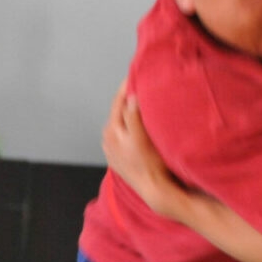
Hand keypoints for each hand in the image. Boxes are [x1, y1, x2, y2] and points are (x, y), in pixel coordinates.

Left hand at [102, 81, 182, 217]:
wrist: (153, 189)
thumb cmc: (150, 164)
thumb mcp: (141, 138)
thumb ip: (133, 116)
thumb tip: (130, 95)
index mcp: (112, 130)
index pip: (118, 100)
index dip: (127, 85)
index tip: (138, 72)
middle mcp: (108, 137)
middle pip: (119, 110)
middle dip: (129, 97)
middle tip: (143, 83)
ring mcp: (113, 148)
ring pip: (121, 121)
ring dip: (130, 110)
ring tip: (144, 99)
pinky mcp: (120, 155)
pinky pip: (124, 131)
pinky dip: (131, 123)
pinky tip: (140, 122)